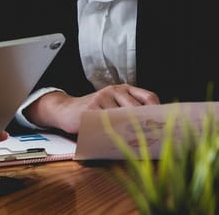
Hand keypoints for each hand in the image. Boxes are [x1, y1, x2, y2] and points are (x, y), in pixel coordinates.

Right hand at [26, 85, 160, 133]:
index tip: (165, 124)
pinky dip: (113, 133)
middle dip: (145, 123)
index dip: (158, 110)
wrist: (66, 110)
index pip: (148, 97)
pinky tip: (116, 139)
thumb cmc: (93, 112)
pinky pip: (107, 122)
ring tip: (136, 142)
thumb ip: (128, 112)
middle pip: (137, 107)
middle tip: (153, 137)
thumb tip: (152, 130)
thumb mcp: (112, 107)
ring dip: (129, 131)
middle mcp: (114, 90)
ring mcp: (102, 97)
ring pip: (123, 116)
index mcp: (123, 89)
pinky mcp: (91, 107)